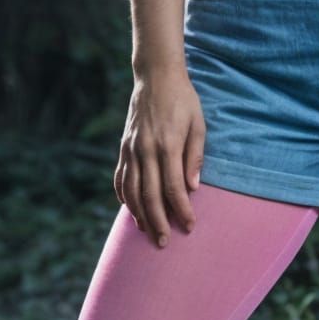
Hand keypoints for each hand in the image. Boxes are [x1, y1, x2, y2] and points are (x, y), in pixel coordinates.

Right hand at [116, 65, 206, 244]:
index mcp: (167, 145)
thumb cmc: (183, 100)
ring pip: (131, 191)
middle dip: (157, 221)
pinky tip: (130, 209)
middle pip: (149, 195)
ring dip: (138, 214)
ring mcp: (131, 149)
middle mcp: (145, 150)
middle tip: (164, 242)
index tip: (189, 226)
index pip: (173, 187)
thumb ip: (194, 156)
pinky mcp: (124, 147)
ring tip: (147, 231)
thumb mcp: (198, 124)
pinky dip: (124, 196)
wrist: (155, 77)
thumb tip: (193, 188)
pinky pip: (120, 178)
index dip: (181, 210)